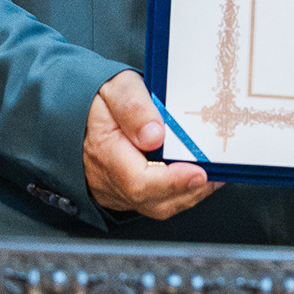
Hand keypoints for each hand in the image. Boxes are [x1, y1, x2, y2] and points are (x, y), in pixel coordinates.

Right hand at [84, 68, 218, 218]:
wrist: (76, 111)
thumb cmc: (100, 98)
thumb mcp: (117, 87)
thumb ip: (134, 107)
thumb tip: (155, 135)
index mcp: (104, 151)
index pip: (138, 181)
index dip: (172, 181)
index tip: (198, 172)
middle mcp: (108, 179)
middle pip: (152, 201)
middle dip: (189, 190)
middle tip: (216, 172)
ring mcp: (115, 190)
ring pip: (156, 206)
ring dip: (188, 194)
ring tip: (213, 174)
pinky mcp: (123, 194)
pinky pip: (153, 202)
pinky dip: (178, 193)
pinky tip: (195, 177)